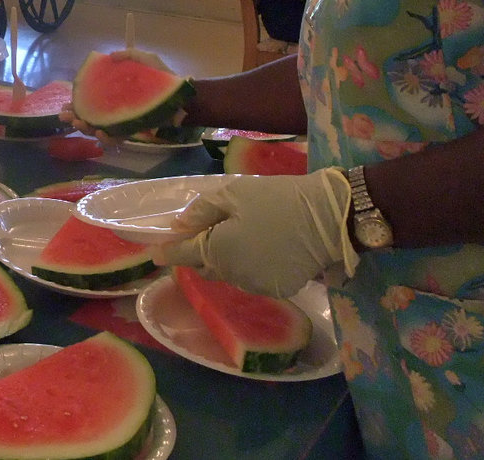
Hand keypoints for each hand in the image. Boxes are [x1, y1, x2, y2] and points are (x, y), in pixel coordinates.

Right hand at [58, 52, 176, 137]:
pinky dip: (106, 137)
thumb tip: (111, 56)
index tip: (65, 104)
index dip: (75, 102)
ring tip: (80, 124)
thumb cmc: (164, 79)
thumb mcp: (147, 60)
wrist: (182, 99)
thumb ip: (130, 55)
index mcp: (113, 92)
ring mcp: (121, 121)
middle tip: (66, 117)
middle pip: (88, 116)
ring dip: (86, 128)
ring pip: (97, 128)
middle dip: (74, 118)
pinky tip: (101, 132)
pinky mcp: (131, 132)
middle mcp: (113, 108)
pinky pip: (115, 138)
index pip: (89, 99)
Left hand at [154, 168, 357, 297]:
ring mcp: (256, 286)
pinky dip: (248, 266)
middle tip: (202, 234)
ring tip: (236, 236)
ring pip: (228, 274)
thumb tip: (177, 227)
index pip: (182, 255)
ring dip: (224, 260)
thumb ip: (201, 212)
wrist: (328, 217)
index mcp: (217, 251)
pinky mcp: (278, 289)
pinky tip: (260, 248)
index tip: (155, 252)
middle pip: (204, 266)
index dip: (167, 252)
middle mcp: (232, 275)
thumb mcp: (232, 195)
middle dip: (198, 253)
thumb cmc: (276, 200)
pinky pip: (251, 279)